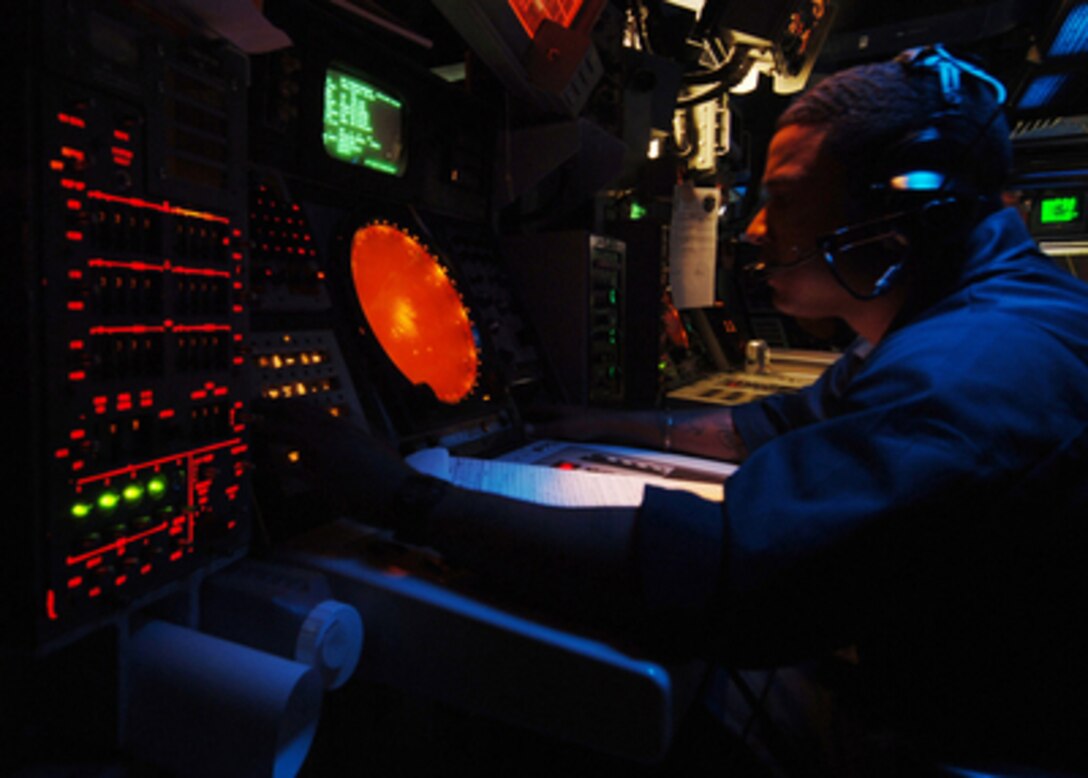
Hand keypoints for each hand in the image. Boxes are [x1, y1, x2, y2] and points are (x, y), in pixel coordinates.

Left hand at [251, 400, 412, 524]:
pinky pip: (288, 470)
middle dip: (270, 408)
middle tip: (253, 405)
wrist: (404, 493)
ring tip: (250, 424)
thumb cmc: (392, 473)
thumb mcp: (372, 445)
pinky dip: (269, 466)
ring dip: (266, 428)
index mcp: (345, 427)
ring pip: (287, 434)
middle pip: (294, 414)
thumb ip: (351, 438)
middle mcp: (333, 436)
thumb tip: (339, 436)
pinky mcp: (321, 480)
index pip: (309, 408)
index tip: (273, 401)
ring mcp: (325, 456)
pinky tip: (255, 465)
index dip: (287, 403)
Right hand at [523, 403, 612, 441]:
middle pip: (543, 414)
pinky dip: (554, 432)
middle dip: (533, 418)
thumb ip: (544, 429)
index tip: (515, 414)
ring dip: (544, 426)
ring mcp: (572, 418)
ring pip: (553, 420)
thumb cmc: (591, 423)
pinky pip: (561, 428)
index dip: (525, 411)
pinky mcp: (579, 426)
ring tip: (536, 432)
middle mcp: (565, 411)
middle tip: (522, 424)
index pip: (536, 408)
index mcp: (558, 408)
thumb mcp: (562, 428)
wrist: (611, 426)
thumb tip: (527, 429)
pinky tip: (555, 439)